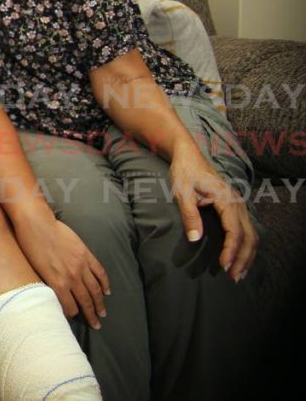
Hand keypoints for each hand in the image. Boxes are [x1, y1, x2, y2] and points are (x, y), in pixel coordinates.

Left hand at [14, 216, 109, 328]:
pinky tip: (107, 291)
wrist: (36, 223)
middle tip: (96, 326)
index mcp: (58, 283)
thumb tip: (53, 296)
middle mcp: (72, 278)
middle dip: (91, 315)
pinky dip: (105, 283)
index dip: (72, 315)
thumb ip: (48, 284)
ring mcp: (81, 266)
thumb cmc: (29, 246)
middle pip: (84, 301)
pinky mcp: (86, 254)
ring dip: (100, 303)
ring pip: (95, 289)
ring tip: (103, 314)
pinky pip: (99, 272)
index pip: (69, 307)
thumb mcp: (35, 270)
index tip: (74, 319)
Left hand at [169, 143, 257, 281]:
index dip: (231, 250)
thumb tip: (195, 239)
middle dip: (243, 258)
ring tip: (239, 273)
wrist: (189, 156)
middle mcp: (238, 203)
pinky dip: (246, 245)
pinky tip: (240, 257)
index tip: (224, 266)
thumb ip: (189, 215)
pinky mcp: (235, 207)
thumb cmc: (184, 173)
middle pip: (248, 235)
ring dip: (247, 254)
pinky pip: (247, 229)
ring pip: (251, 233)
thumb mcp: (182, 192)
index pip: (234, 230)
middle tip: (234, 277)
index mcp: (226, 199)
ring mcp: (239, 205)